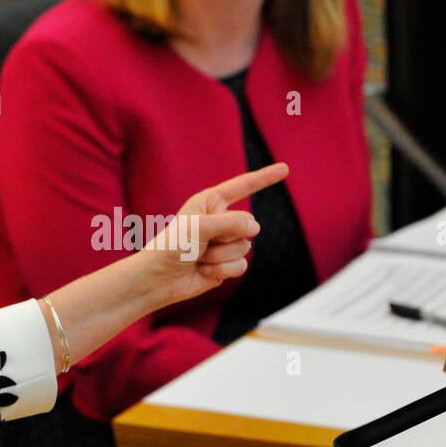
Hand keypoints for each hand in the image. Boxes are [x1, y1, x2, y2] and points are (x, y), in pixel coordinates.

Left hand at [144, 162, 288, 306]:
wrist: (159, 278)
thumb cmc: (173, 246)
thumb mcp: (200, 226)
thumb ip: (232, 222)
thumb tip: (256, 228)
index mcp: (211, 201)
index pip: (243, 186)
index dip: (265, 178)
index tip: (285, 168)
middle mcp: (220, 220)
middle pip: (248, 225)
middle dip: (226, 237)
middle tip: (201, 243)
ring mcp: (224, 243)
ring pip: (245, 248)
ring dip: (220, 256)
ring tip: (199, 257)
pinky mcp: (226, 264)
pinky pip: (241, 266)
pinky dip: (222, 271)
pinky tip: (204, 271)